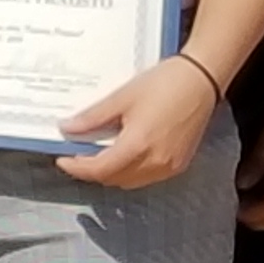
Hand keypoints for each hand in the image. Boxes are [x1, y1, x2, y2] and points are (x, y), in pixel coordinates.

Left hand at [60, 54, 227, 190]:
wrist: (200, 80)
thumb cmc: (165, 84)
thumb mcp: (122, 97)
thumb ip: (93, 117)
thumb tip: (68, 128)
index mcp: (139, 146)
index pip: (100, 170)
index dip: (77, 169)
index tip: (63, 161)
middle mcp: (156, 162)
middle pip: (114, 179)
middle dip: (92, 171)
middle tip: (77, 154)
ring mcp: (170, 166)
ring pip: (130, 181)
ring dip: (111, 173)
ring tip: (96, 154)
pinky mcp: (179, 164)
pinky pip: (148, 177)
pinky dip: (130, 171)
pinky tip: (122, 155)